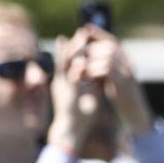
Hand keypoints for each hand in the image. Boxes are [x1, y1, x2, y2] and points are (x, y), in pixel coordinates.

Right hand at [47, 30, 100, 153]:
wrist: (71, 130)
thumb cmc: (80, 114)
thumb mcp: (88, 94)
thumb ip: (92, 82)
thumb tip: (100, 72)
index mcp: (68, 80)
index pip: (72, 59)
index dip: (77, 46)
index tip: (85, 35)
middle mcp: (63, 82)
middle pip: (67, 59)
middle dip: (74, 44)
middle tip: (82, 31)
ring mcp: (64, 88)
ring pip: (66, 67)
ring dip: (72, 53)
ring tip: (79, 40)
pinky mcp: (68, 97)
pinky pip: (72, 82)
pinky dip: (76, 72)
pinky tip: (81, 62)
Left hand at [80, 24, 152, 135]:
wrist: (136, 114)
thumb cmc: (124, 98)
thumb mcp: (116, 80)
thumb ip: (108, 68)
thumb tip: (93, 56)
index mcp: (127, 61)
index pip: (113, 41)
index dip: (99, 34)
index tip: (85, 29)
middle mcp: (130, 64)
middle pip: (108, 47)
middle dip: (90, 49)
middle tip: (76, 54)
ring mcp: (128, 73)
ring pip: (106, 57)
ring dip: (90, 60)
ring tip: (78, 67)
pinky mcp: (124, 83)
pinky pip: (106, 70)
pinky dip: (93, 71)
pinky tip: (85, 76)